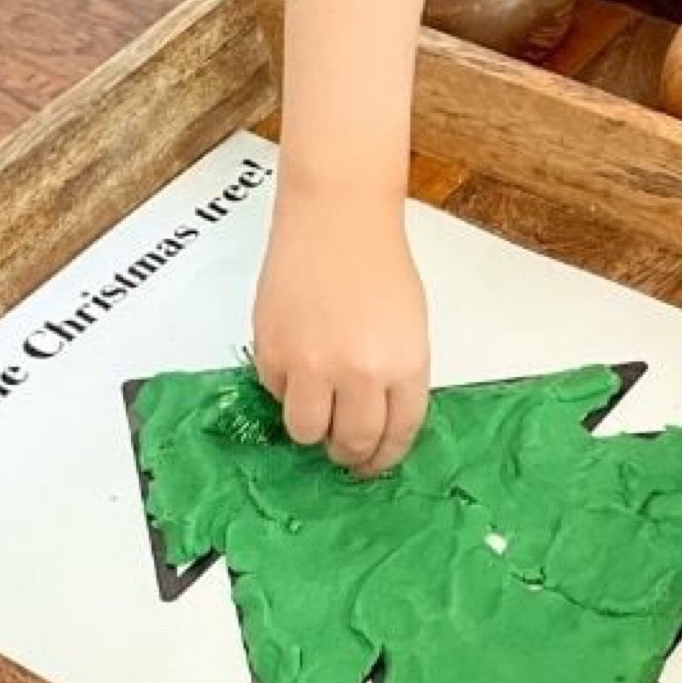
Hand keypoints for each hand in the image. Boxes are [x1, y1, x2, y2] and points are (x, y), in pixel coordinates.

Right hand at [251, 195, 428, 475]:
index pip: (397, 434)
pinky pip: (277, 396)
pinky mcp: (272, 354)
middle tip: (345, 449)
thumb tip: (375, 421)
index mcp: (404, 365)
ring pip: (306, 432)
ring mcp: (311, 366)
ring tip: (319, 410)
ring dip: (314, 429)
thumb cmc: (379, 264)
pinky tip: (299, 365)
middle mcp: (358, 373)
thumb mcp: (409, 326)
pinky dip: (287, 390)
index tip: (375, 463)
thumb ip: (396, 375)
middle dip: (349, 453)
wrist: (337, 219)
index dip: (385, 457)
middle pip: (351, 443)